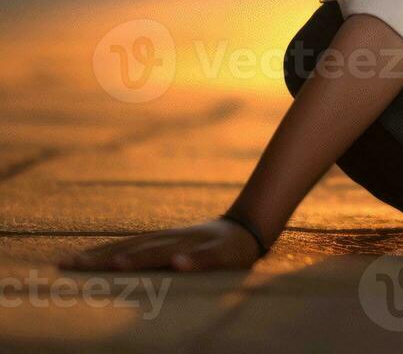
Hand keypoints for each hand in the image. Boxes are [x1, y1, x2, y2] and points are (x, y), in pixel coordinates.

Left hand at [58, 219, 264, 272]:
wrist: (248, 228)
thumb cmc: (203, 246)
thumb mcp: (172, 251)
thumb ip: (145, 257)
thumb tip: (107, 267)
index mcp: (159, 241)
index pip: (120, 247)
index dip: (92, 255)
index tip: (61, 264)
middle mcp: (173, 240)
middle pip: (134, 249)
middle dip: (103, 258)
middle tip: (72, 266)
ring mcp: (197, 244)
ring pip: (166, 251)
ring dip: (141, 257)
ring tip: (117, 265)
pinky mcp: (222, 252)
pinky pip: (207, 258)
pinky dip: (193, 260)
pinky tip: (179, 264)